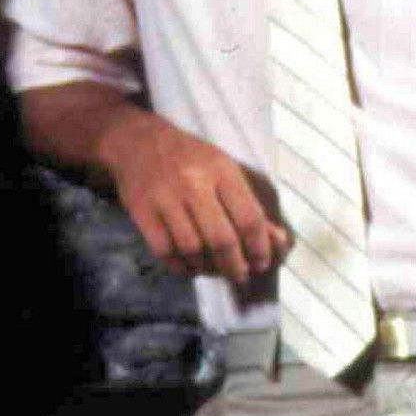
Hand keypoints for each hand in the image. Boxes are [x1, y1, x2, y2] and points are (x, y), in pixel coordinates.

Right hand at [102, 109, 288, 282]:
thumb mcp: (225, 170)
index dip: (260, 248)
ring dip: (206, 268)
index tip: (261, 263)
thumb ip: (250, 206)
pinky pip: (164, 251)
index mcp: (221, 171)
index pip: (249, 218)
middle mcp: (193, 183)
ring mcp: (164, 197)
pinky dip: (180, 266)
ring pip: (192, 248)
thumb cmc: (189, 158)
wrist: (137, 140)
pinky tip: (188, 265)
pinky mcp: (141, 210)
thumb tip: (278, 242)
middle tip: (239, 275)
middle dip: (234, 266)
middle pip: (221, 239)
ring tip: (212, 269)